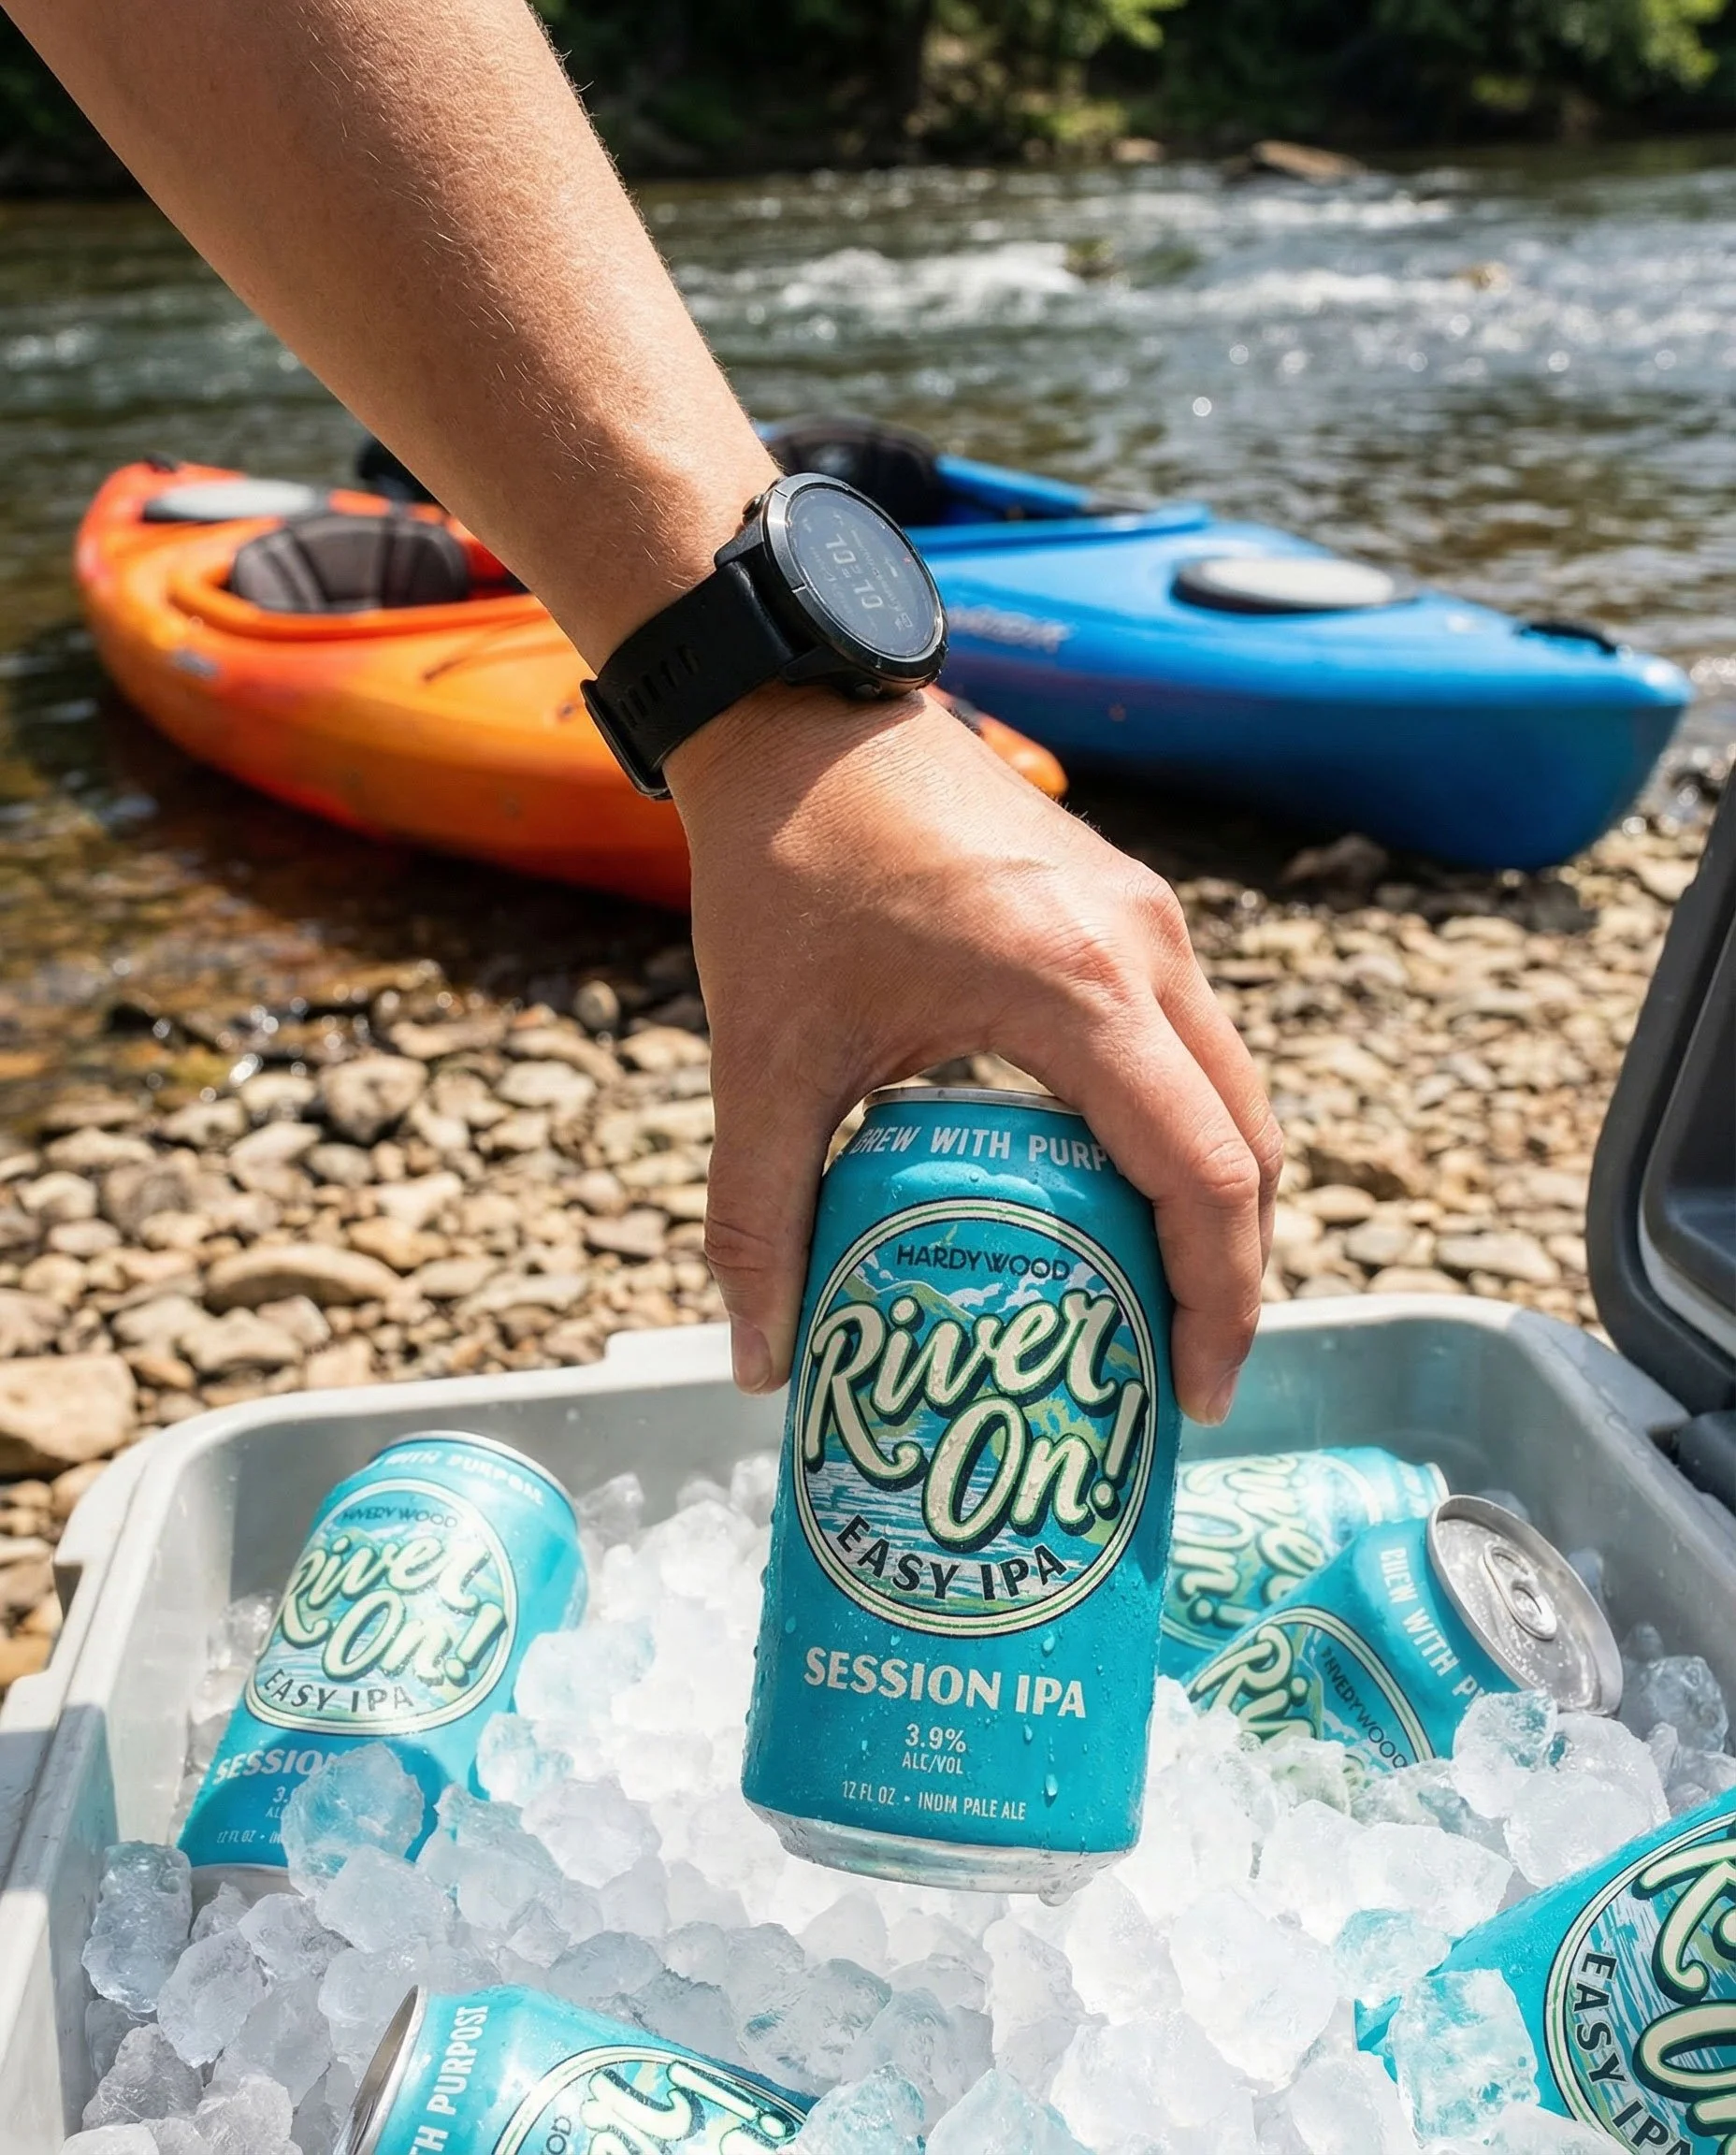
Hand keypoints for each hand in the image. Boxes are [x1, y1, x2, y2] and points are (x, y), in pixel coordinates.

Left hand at [665, 685, 1282, 1425]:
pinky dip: (1183, 1130)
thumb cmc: (786, 871)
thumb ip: (760, 1215)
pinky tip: (1113, 1190)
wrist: (793, 718)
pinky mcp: (1125, 906)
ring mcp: (1148, 918)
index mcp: (1079, 988)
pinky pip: (1190, 1043)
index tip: (1193, 1396)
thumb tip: (758, 1365)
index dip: (1215, 1302)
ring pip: (1232, 1090)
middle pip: (1250, 1144)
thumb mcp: (767, 1059)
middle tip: (1180, 1372)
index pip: (1205, 1177)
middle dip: (1233, 1271)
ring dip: (1216, 1199)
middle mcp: (1145, 949)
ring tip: (1157, 1300)